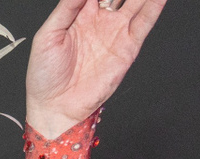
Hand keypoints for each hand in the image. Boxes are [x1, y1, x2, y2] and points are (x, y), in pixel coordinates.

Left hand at [24, 0, 168, 139]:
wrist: (55, 107)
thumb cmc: (44, 75)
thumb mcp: (47, 36)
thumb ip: (66, 8)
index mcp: (80, 13)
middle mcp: (101, 20)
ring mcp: (116, 32)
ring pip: (136, 2)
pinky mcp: (128, 48)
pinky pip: (145, 22)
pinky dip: (154, 6)